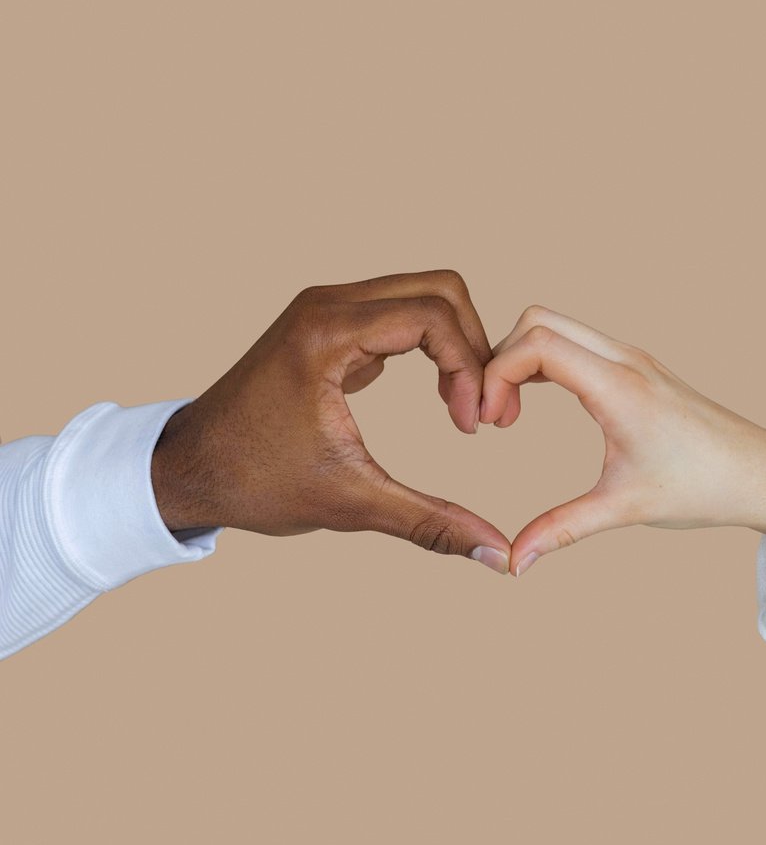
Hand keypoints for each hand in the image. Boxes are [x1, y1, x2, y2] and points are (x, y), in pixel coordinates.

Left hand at [150, 270, 510, 570]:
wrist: (189, 469)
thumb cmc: (255, 481)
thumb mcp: (351, 503)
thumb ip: (430, 523)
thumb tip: (497, 554)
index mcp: (327, 333)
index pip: (434, 315)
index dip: (470, 369)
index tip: (473, 427)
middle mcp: (327, 305)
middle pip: (439, 290)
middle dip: (474, 348)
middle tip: (483, 412)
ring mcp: (326, 310)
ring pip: (422, 297)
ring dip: (455, 346)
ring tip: (463, 407)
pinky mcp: (327, 326)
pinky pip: (398, 314)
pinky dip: (430, 347)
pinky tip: (437, 397)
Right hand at [480, 306, 765, 575]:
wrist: (760, 474)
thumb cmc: (702, 487)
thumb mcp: (623, 510)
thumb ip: (560, 530)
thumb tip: (511, 562)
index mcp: (619, 387)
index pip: (536, 344)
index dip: (495, 375)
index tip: (486, 423)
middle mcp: (623, 359)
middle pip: (537, 321)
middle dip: (499, 360)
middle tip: (492, 416)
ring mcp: (630, 358)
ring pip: (553, 326)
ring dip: (519, 360)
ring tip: (508, 415)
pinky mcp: (633, 366)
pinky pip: (573, 342)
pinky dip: (541, 362)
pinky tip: (533, 405)